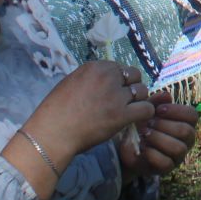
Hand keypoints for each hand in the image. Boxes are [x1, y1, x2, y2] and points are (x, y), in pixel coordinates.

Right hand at [24, 62, 155, 165]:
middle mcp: (108, 77)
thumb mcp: (72, 82)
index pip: (119, 68)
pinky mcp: (122, 114)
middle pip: (134, 75)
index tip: (115, 91)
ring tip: (129, 111)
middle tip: (124, 101)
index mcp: (95, 67)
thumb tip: (106, 81)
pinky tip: (136, 119)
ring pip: (142, 91)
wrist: (53, 132)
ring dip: (138, 100)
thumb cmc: (56, 111)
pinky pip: (146, 109)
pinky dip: (144, 114)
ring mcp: (116, 95)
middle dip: (131, 87)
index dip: (120, 80)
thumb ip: (91, 79)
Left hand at [118, 98, 198, 176]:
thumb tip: (166, 95)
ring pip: (178, 148)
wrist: (129, 148)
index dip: (176, 111)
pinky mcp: (167, 169)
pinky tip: (143, 148)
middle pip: (186, 131)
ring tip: (145, 134)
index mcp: (186, 123)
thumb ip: (155, 102)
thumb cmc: (143, 126)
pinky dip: (153, 154)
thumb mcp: (147, 112)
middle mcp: (186, 140)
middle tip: (148, 123)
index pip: (192, 115)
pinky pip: (166, 163)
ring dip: (159, 139)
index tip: (158, 110)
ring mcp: (178, 156)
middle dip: (165, 125)